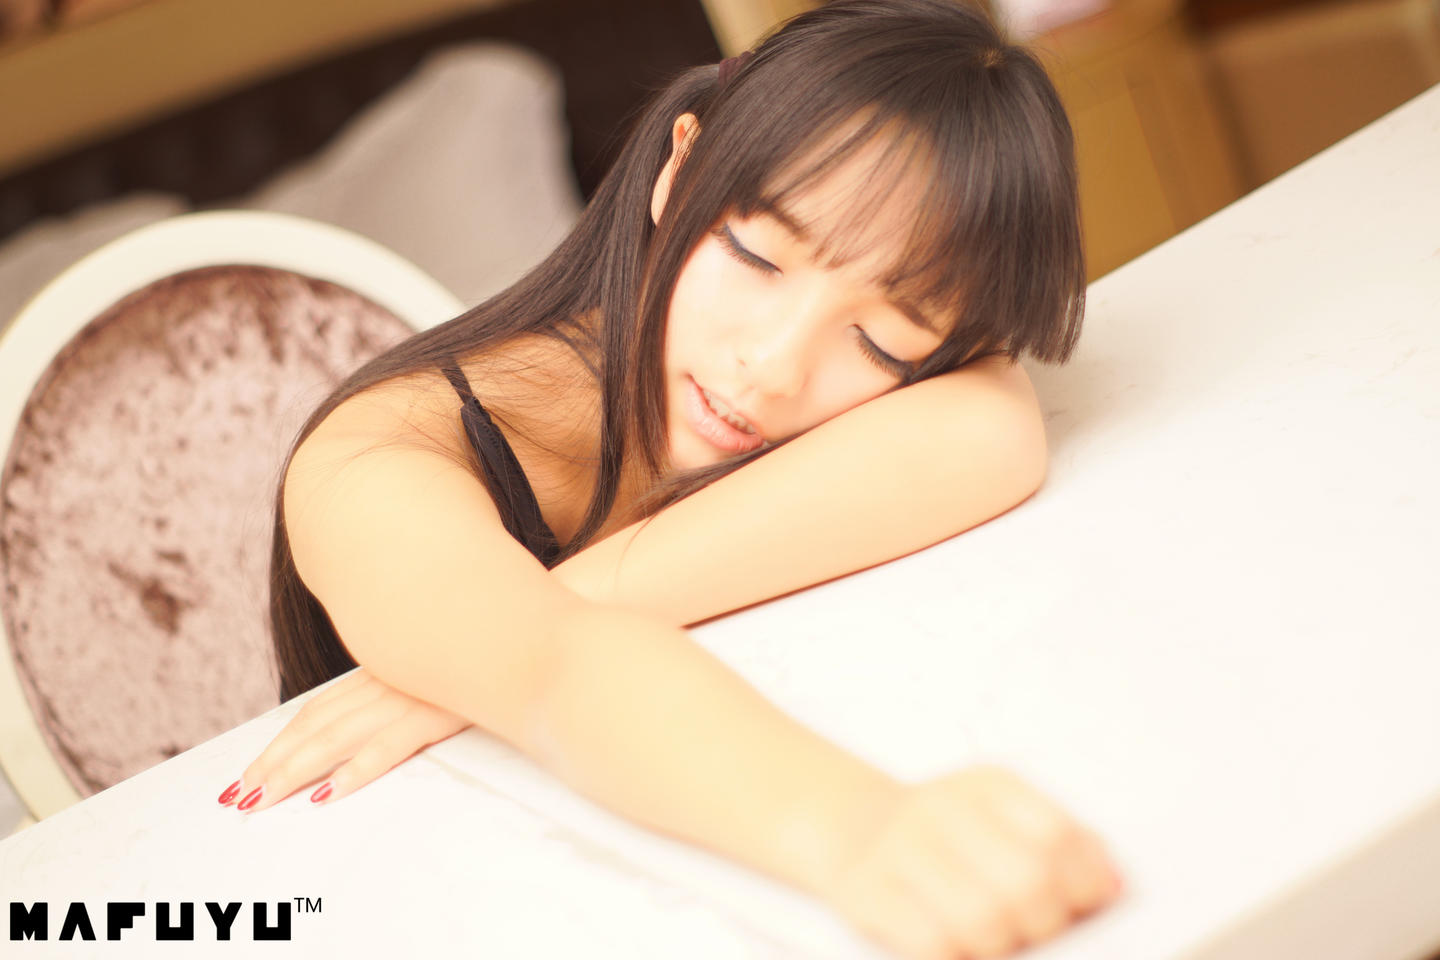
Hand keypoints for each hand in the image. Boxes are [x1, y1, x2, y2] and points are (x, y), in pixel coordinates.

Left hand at [217, 667, 471, 813]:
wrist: (520, 633)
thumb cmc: (476, 655)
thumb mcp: (425, 666)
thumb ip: (394, 687)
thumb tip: (362, 723)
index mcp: (376, 673)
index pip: (314, 712)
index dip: (277, 743)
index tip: (248, 773)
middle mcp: (382, 682)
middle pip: (314, 727)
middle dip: (274, 763)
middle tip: (240, 797)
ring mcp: (406, 696)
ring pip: (336, 738)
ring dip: (296, 771)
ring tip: (265, 799)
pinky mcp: (434, 713)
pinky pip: (387, 745)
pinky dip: (356, 769)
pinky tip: (330, 792)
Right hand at [817, 764, 1123, 959]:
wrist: (857, 825)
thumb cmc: (948, 837)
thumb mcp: (1005, 816)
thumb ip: (1066, 844)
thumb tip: (1113, 887)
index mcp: (989, 786)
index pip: (1058, 835)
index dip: (1084, 884)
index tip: (1084, 906)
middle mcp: (942, 807)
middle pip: (1025, 881)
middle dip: (1045, 924)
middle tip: (1039, 932)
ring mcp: (899, 846)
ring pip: (980, 919)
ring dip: (1000, 947)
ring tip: (997, 942)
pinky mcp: (864, 889)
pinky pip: (930, 943)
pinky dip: (956, 956)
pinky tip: (958, 946)